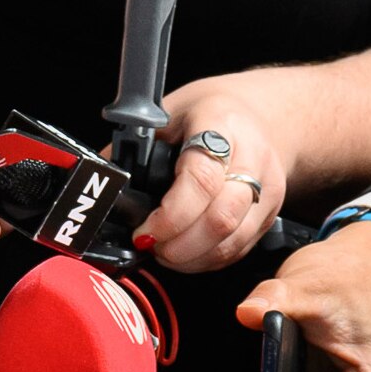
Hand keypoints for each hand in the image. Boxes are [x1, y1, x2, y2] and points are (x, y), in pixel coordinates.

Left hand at [137, 81, 285, 273]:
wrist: (258, 114)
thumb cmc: (208, 112)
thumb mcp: (167, 112)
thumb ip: (136, 148)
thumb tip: (101, 183)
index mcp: (221, 125)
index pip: (201, 178)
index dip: (170, 214)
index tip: (144, 229)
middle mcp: (252, 157)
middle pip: (221, 217)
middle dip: (178, 245)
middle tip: (149, 245)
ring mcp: (267, 188)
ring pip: (233, 240)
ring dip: (192, 257)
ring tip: (164, 252)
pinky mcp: (270, 213)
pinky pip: (239, 248)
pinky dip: (208, 259)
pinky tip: (186, 254)